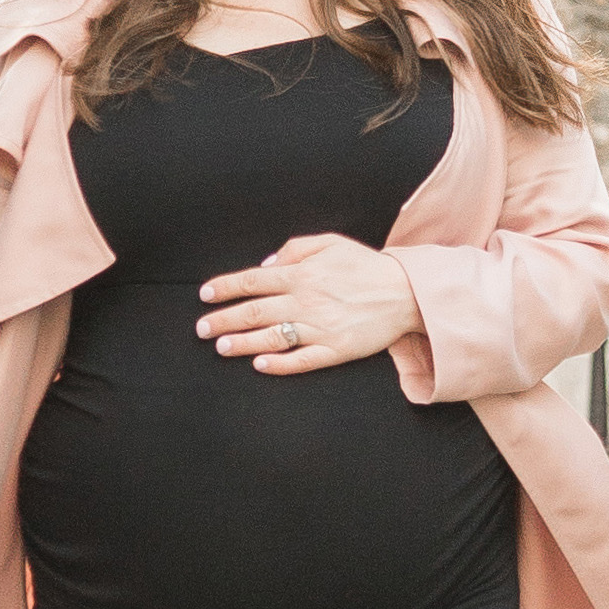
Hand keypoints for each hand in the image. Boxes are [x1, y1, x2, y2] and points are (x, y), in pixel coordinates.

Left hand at [196, 232, 419, 376]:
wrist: (406, 293)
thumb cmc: (365, 267)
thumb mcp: (331, 243)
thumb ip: (295, 249)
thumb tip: (266, 265)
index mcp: (303, 274)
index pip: (253, 281)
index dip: (225, 288)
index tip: (205, 296)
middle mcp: (307, 301)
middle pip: (255, 312)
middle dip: (224, 319)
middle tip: (202, 329)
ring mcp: (320, 328)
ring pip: (272, 338)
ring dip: (243, 343)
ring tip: (221, 347)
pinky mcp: (335, 350)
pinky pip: (302, 360)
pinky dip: (279, 363)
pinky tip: (259, 364)